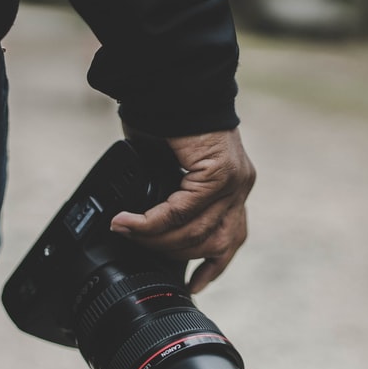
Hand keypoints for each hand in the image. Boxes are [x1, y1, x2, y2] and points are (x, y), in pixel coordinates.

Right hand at [110, 127, 256, 293]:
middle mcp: (241, 186)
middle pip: (210, 243)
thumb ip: (170, 200)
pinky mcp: (219, 174)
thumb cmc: (164, 118)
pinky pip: (181, 212)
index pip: (231, 238)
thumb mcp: (170, 170)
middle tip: (135, 242)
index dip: (213, 267)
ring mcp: (234, 182)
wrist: (170, 81)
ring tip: (126, 231)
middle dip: (168, 252)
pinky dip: (151, 222)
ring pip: (196, 233)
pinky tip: (128, 223)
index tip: (195, 287)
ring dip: (155, 239)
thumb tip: (149, 231)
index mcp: (235, 186)